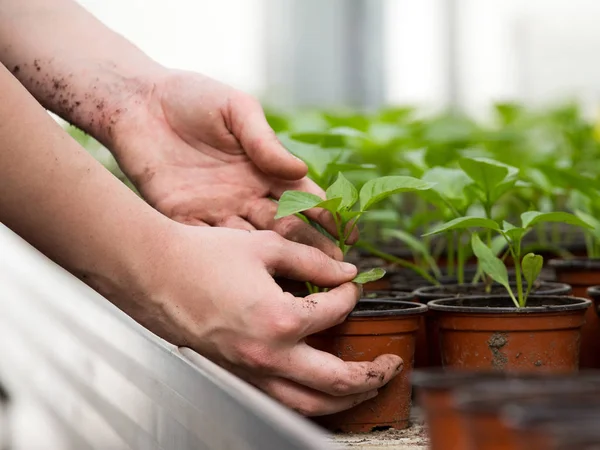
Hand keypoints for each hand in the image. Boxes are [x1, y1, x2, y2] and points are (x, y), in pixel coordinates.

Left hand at [114, 70, 352, 258]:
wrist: (137, 104)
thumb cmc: (192, 98)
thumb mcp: (236, 110)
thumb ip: (265, 141)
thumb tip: (299, 170)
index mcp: (261, 168)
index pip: (303, 196)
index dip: (327, 215)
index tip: (348, 234)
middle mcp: (244, 193)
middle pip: (285, 225)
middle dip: (312, 245)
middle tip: (334, 267)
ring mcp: (216, 208)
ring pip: (253, 241)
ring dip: (276, 260)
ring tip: (300, 281)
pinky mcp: (184, 216)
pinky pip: (209, 243)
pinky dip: (230, 259)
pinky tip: (249, 275)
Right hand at [123, 223, 401, 415]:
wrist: (153, 272)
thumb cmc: (201, 257)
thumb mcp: (265, 248)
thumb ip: (312, 261)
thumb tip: (345, 271)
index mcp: (279, 319)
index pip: (335, 311)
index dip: (350, 293)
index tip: (349, 283)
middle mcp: (267, 355)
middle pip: (337, 380)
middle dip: (372, 374)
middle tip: (392, 365)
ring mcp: (250, 371)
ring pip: (310, 403)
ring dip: (346, 400)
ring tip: (367, 388)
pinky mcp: (236, 374)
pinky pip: (281, 399)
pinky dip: (309, 399)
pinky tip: (318, 389)